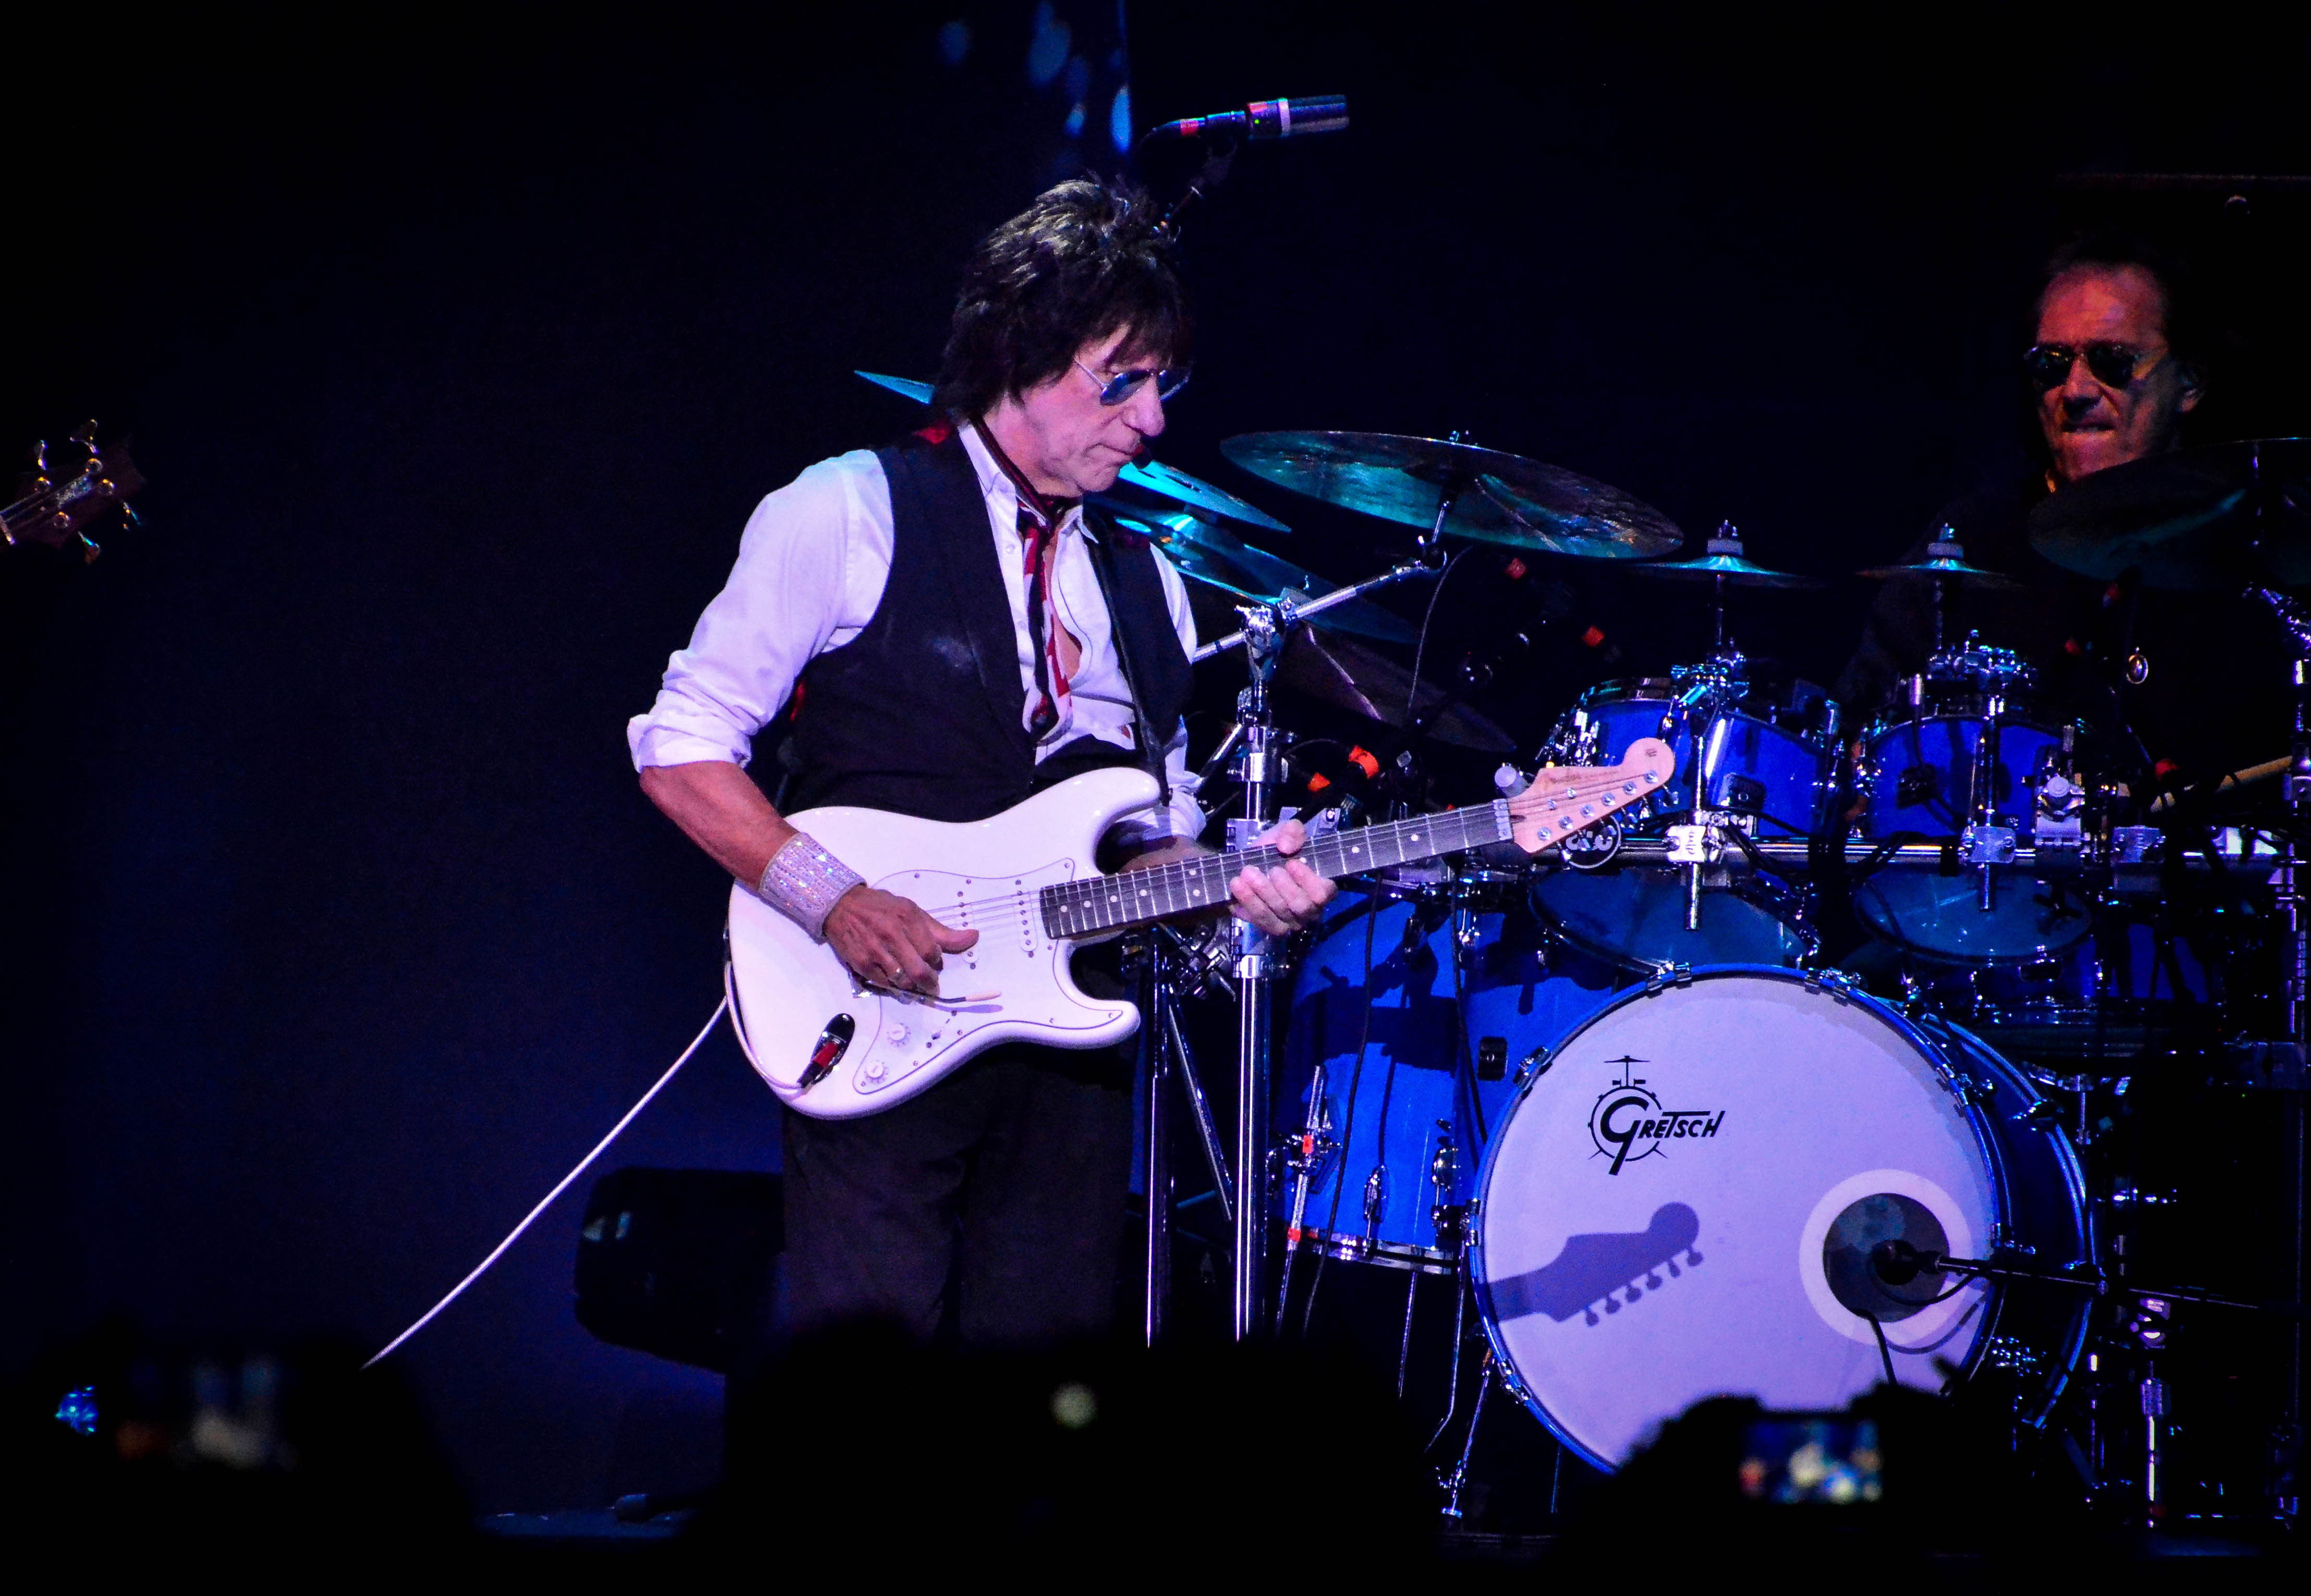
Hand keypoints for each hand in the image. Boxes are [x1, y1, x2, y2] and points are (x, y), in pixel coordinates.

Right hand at [823, 886, 979, 995]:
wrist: (841, 905)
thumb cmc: (881, 907)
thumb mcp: (911, 911)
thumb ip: (941, 930)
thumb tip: (973, 937)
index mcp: (908, 918)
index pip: (932, 952)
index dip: (936, 961)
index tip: (934, 962)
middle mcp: (891, 934)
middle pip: (919, 971)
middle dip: (929, 983)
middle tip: (930, 984)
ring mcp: (875, 951)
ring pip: (902, 981)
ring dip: (911, 986)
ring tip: (910, 980)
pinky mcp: (861, 963)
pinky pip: (884, 983)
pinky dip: (892, 985)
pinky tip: (893, 976)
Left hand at [1228, 817, 1337, 935]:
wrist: (1251, 863)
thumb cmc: (1277, 850)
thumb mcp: (1286, 832)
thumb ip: (1293, 832)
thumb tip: (1286, 846)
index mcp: (1321, 887)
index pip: (1324, 893)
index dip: (1308, 880)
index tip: (1291, 863)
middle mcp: (1309, 910)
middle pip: (1301, 906)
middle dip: (1283, 887)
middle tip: (1270, 870)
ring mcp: (1289, 921)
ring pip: (1279, 914)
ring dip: (1262, 893)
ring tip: (1247, 873)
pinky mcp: (1268, 926)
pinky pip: (1260, 920)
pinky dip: (1248, 902)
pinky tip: (1238, 886)